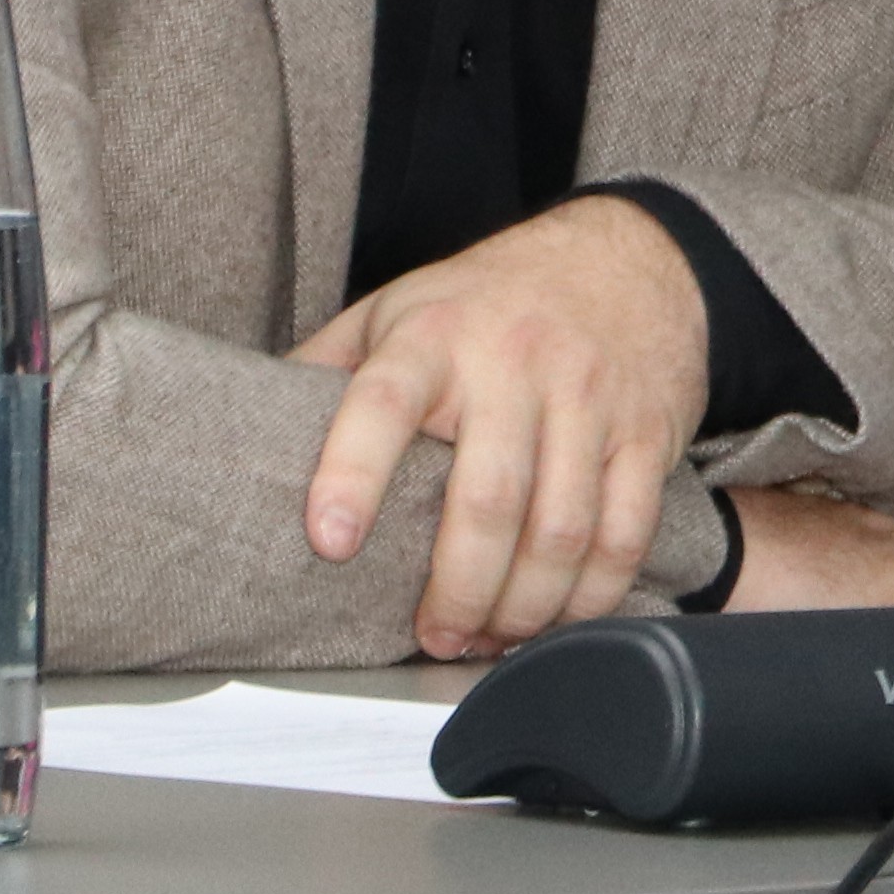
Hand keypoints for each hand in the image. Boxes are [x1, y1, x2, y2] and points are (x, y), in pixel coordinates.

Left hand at [293, 195, 714, 657]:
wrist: (628, 256)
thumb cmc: (489, 300)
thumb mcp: (396, 308)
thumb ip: (329, 371)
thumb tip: (245, 444)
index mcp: (432, 336)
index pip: (381, 403)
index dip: (352, 473)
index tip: (329, 541)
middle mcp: (513, 363)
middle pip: (486, 498)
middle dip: (458, 589)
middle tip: (435, 634)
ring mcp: (588, 396)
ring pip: (560, 529)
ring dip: (524, 607)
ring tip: (494, 636)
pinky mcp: (647, 431)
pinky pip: (624, 532)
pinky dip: (594, 594)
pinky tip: (561, 615)